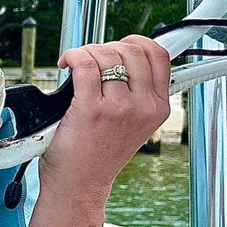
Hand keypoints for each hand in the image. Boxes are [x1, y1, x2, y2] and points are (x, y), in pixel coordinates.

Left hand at [39, 36, 171, 200]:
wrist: (80, 184)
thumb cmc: (98, 154)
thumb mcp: (133, 125)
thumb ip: (137, 95)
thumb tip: (124, 59)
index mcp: (158, 107)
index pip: (159, 56)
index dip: (137, 42)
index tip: (121, 44)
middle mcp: (143, 106)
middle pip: (131, 50)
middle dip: (107, 46)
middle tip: (92, 59)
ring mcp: (119, 108)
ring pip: (106, 55)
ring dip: (87, 52)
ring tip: (77, 64)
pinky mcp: (91, 109)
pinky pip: (85, 65)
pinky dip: (73, 56)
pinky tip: (67, 64)